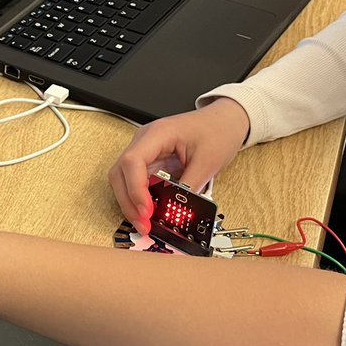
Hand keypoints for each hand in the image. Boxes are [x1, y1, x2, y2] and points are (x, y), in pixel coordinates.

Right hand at [108, 98, 249, 233]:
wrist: (225, 120)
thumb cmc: (218, 131)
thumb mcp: (208, 162)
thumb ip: (189, 188)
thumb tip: (176, 212)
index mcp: (158, 134)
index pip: (133, 162)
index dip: (135, 189)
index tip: (147, 211)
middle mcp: (145, 141)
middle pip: (120, 173)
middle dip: (129, 202)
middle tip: (144, 224)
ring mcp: (145, 151)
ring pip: (123, 180)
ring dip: (131, 203)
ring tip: (146, 222)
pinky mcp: (150, 161)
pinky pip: (136, 182)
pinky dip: (139, 199)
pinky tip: (149, 212)